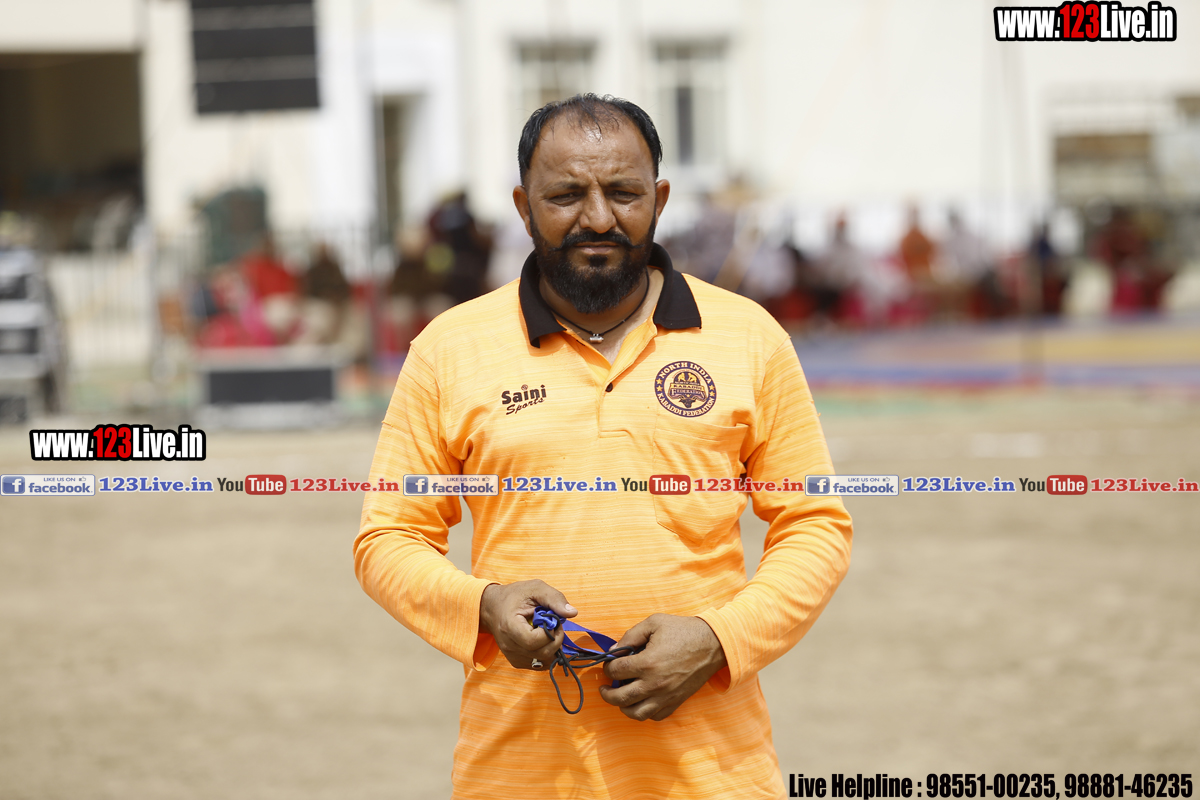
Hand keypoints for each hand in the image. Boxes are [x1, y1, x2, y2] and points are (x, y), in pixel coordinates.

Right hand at [479, 580, 576, 670]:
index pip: (533, 641)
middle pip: (541, 654)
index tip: (553, 621)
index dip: (550, 633)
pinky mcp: (516, 661)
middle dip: (555, 640)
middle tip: (555, 625)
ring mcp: (512, 656)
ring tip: (547, 631)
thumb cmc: (514, 596)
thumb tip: (573, 613)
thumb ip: (554, 599)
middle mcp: (509, 646)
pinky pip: (538, 664)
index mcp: (510, 627)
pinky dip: (546, 653)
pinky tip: (542, 640)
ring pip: (542, 661)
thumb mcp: (535, 588)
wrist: (493, 607)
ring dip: (552, 647)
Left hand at [599, 614, 726, 720]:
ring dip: (623, 707)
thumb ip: (630, 636)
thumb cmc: (684, 631)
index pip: (615, 672)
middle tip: (605, 687)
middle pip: (619, 698)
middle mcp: (654, 684)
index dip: (608, 667)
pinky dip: (643, 712)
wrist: (714, 644)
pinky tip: (641, 701)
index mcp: (647, 663)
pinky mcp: (676, 702)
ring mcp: (666, 696)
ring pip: (635, 713)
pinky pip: (654, 717)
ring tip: (620, 697)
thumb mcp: (654, 623)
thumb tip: (614, 650)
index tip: (610, 663)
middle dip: (606, 693)